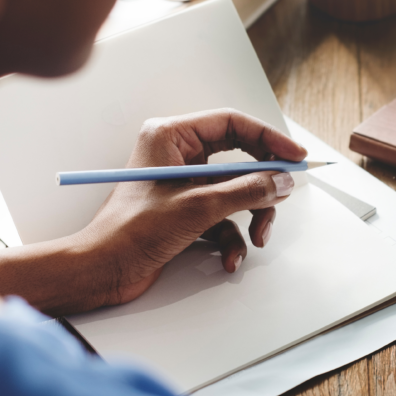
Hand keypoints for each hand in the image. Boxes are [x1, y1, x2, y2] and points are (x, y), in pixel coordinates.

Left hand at [81, 109, 307, 304]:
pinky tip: (230, 257)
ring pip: (237, 189)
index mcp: (171, 137)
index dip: (269, 139)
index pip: (233, 123)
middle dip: (262, 184)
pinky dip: (233, 237)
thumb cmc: (129, 232)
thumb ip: (246, 191)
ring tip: (257, 237)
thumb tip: (281, 182)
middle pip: (240, 158)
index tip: (294, 156)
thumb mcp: (198, 207)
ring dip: (251, 215)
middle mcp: (178, 154)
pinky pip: (225, 215)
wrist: (100, 272)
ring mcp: (183, 183)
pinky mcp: (186, 209)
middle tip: (283, 194)